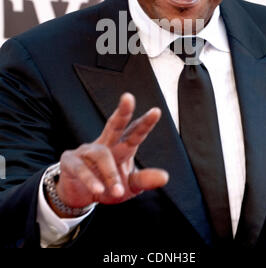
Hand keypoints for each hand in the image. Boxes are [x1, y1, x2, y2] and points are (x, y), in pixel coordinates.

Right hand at [51, 93, 168, 216]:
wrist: (79, 197)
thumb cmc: (108, 187)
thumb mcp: (129, 187)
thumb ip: (145, 180)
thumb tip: (165, 177)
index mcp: (122, 147)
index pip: (134, 132)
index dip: (145, 123)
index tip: (156, 111)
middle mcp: (105, 144)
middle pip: (114, 125)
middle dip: (122, 112)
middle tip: (128, 97)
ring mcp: (86, 150)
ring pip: (101, 155)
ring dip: (110, 174)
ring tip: (117, 192)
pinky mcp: (70, 161)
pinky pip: (81, 168)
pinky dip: (90, 179)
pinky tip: (98, 190)